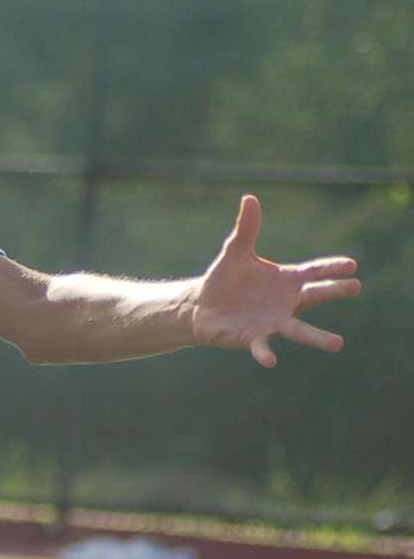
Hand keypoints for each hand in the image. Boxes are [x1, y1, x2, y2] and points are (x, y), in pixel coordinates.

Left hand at [193, 195, 361, 367]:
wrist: (202, 306)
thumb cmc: (226, 279)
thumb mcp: (236, 251)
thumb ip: (246, 229)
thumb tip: (249, 198)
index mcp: (286, 280)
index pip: (313, 272)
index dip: (330, 268)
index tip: (351, 265)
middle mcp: (285, 302)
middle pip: (314, 296)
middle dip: (333, 291)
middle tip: (355, 287)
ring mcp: (272, 322)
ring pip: (298, 330)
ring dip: (317, 337)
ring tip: (337, 343)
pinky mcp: (253, 338)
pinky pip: (262, 347)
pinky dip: (265, 353)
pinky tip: (271, 360)